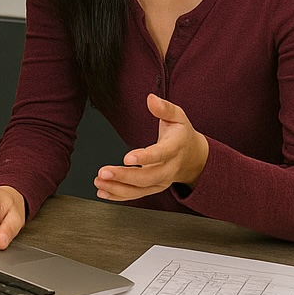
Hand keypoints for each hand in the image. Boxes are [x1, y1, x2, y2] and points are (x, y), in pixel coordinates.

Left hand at [94, 93, 208, 201]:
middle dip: (124, 177)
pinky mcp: (153, 188)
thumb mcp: (178, 117)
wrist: (194, 158)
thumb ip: (164, 108)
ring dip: (118, 188)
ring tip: (99, 182)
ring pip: (140, 190)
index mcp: (175, 149)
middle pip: (147, 177)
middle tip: (103, 172)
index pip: (160, 155)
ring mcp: (161, 181)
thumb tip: (151, 98)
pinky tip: (103, 192)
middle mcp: (169, 168)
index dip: (144, 158)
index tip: (127, 158)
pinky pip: (137, 195)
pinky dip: (119, 196)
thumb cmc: (182, 135)